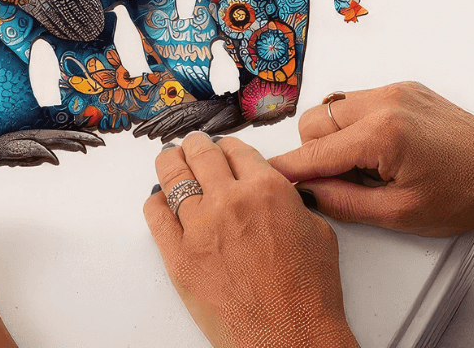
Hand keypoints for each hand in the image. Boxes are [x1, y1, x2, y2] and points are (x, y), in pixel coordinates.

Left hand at [144, 132, 357, 347]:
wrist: (292, 341)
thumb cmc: (310, 296)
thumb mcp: (318, 231)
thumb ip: (289, 199)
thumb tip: (271, 188)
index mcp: (267, 189)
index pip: (235, 149)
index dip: (227, 147)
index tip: (222, 150)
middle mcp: (231, 200)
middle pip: (201, 153)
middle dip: (196, 146)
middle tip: (193, 147)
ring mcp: (200, 227)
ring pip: (173, 175)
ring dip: (172, 163)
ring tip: (171, 160)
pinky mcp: (179, 256)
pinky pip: (155, 215)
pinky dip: (156, 202)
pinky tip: (160, 200)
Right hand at [268, 82, 473, 236]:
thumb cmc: (467, 194)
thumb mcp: (401, 214)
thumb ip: (344, 203)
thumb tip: (307, 193)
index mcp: (382, 134)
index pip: (315, 152)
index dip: (289, 168)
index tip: (267, 175)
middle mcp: (383, 102)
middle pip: (314, 122)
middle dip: (317, 152)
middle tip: (343, 180)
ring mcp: (393, 90)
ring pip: (331, 107)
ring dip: (335, 136)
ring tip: (367, 164)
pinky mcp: (402, 87)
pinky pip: (356, 100)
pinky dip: (355, 124)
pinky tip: (380, 148)